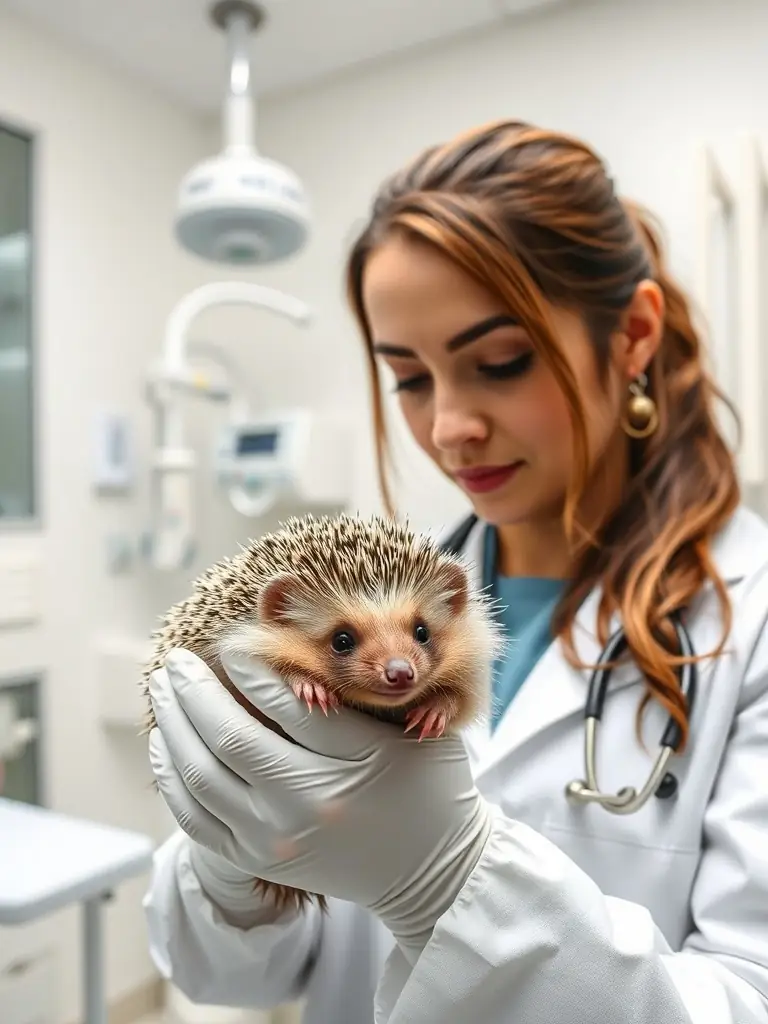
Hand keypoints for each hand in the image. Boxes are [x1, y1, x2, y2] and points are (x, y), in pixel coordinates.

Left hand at [148, 648, 491, 961]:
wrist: (431, 869)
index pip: (285, 701)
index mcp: (354, 762)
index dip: (249, 666)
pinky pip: (196, 818)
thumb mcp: (413, 727)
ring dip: (174, 727)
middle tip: (176, 660)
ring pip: (201, 775)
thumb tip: (288, 652)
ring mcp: (277, 839)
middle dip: (193, 691)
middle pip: (230, 737)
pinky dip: (172, 777)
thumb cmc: (428, 786)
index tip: (231, 642)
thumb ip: (359, 692)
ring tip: (165, 691)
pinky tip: (165, 744)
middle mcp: (310, 804)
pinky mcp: (259, 861)